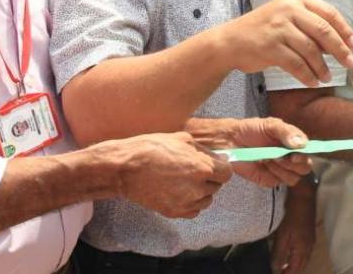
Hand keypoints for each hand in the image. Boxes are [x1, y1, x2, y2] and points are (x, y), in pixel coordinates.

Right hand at [113, 132, 231, 218]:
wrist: (126, 168)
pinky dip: (190, 203)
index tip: (213, 165)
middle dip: (209, 178)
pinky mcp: (174, 212)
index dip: (220, 168)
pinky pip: (193, 210)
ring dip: (200, 192)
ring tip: (184, 180)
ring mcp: (186, 202)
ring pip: (206, 200)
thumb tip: (220, 159)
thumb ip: (205, 152)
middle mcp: (198, 188)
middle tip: (192, 170)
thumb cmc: (153, 148)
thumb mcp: (183, 139)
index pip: (227, 173)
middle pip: (216, 186)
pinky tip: (178, 192)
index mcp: (203, 168)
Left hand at [199, 117, 313, 187]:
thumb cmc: (251, 129)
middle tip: (277, 156)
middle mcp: (290, 157)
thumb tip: (302, 144)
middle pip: (304, 168)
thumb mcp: (270, 125)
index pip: (309, 152)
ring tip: (267, 157)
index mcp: (293, 142)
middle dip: (292, 164)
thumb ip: (287, 132)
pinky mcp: (269, 179)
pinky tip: (261, 164)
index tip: (294, 154)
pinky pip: (277, 182)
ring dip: (280, 169)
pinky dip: (270, 174)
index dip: (305, 155)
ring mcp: (281, 170)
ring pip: (293, 178)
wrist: (230, 141)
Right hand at [225, 0, 352, 86]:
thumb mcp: (286, 17)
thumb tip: (338, 44)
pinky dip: (307, 75)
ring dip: (322, 67)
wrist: (229, 41)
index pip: (328, 12)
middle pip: (323, 31)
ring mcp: (278, 27)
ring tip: (327, 78)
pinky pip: (296, 64)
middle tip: (350, 63)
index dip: (344, 30)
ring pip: (311, 50)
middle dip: (340, 49)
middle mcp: (288, 9)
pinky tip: (312, 81)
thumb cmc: (263, 31)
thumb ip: (309, 25)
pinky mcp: (270, 47)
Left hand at [271, 185, 316, 273]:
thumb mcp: (282, 235)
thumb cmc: (292, 215)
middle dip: (291, 271)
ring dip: (295, 264)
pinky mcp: (310, 234)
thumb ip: (279, 254)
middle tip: (280, 272)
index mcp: (302, 250)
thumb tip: (276, 269)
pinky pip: (305, 252)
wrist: (304, 197)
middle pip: (301, 266)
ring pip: (304, 259)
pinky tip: (292, 253)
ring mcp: (311, 241)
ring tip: (284, 266)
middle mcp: (309, 248)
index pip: (294, 269)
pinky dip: (298, 257)